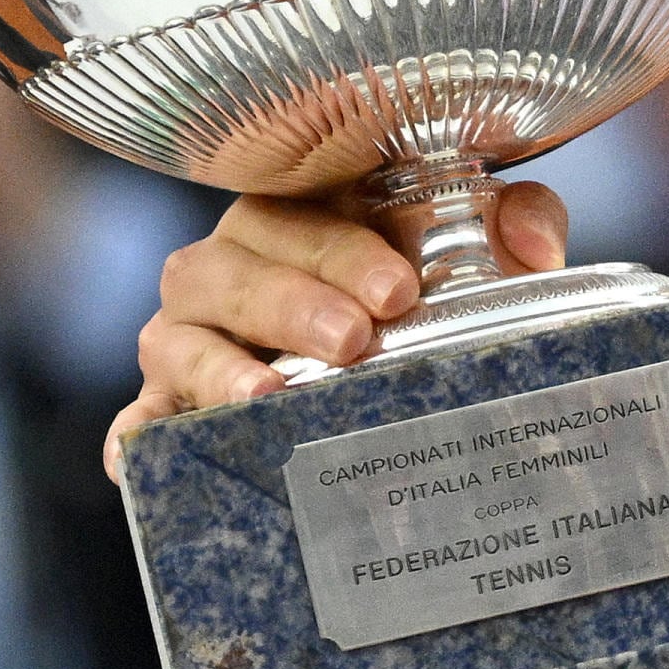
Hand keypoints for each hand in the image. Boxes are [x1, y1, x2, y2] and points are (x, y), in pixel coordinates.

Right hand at [103, 183, 568, 481]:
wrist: (375, 366)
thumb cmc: (414, 293)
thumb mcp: (467, 246)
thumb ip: (513, 222)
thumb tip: (532, 244)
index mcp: (293, 217)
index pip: (301, 213)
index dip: (344, 247)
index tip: (400, 290)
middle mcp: (229, 269)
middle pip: (234, 269)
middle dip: (293, 301)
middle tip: (355, 339)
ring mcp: (188, 337)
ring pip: (178, 334)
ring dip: (221, 363)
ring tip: (272, 393)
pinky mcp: (165, 403)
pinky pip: (138, 417)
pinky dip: (136, 434)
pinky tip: (140, 455)